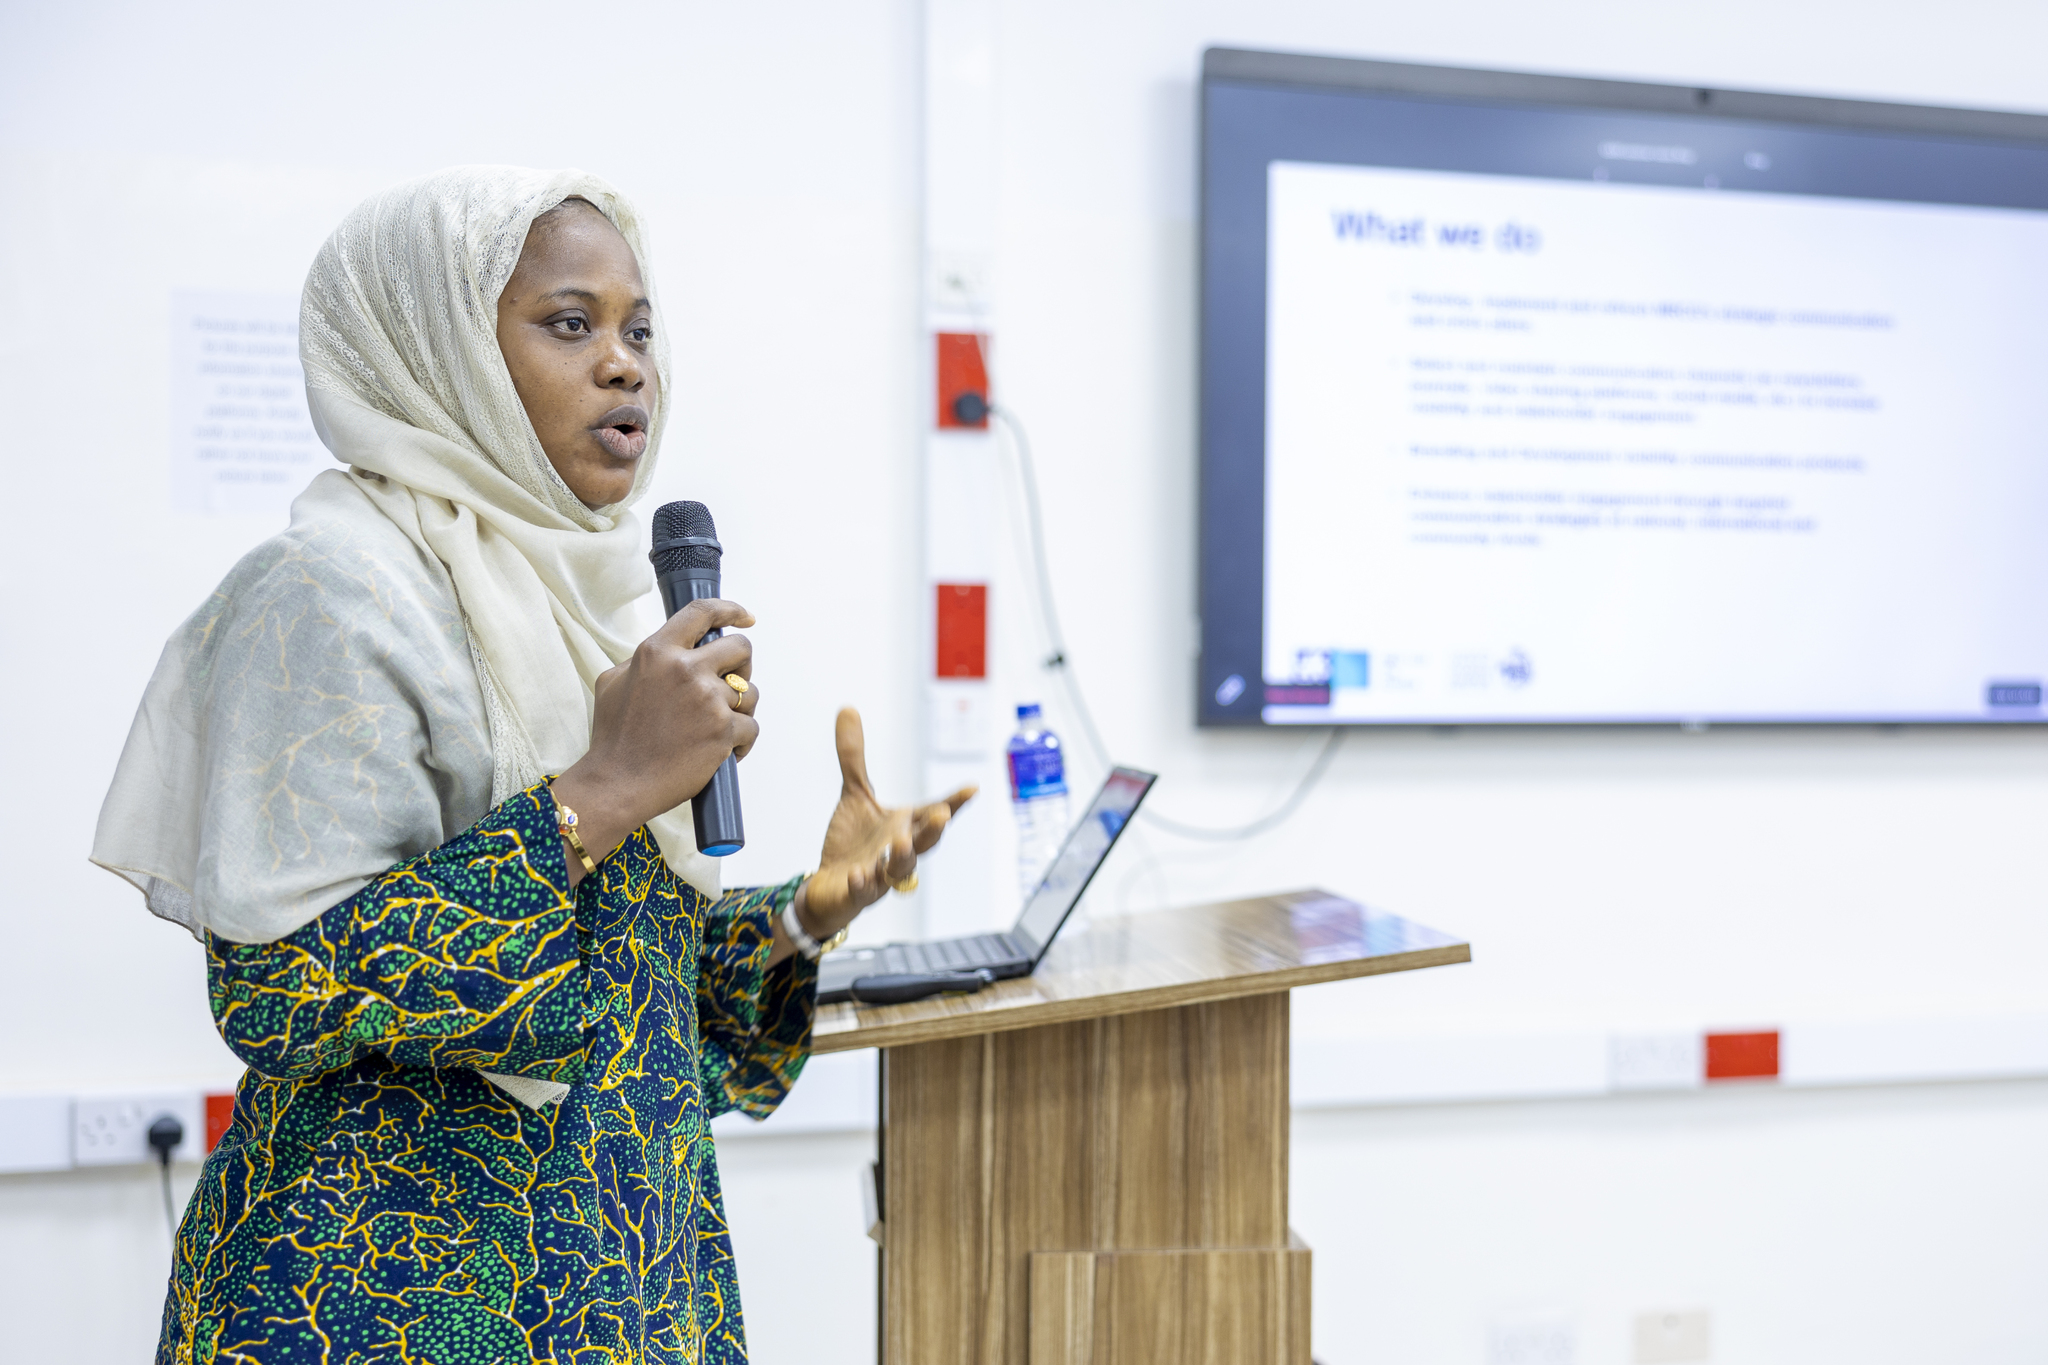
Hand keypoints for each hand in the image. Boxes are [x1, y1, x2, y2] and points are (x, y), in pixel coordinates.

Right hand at [550, 598, 760, 880]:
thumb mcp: (613, 682)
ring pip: (750, 693)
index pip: (703, 613)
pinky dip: (742, 742)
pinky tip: (724, 752)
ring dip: (740, 710)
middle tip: (730, 686)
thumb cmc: (614, 737)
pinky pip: (751, 727)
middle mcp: (686, 669)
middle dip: (742, 666)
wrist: (618, 783)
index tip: (745, 618)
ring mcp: (708, 699)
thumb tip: (673, 652)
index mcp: (658, 652)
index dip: (731, 610)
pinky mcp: (723, 731)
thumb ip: (646, 660)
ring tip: (717, 728)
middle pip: (740, 648)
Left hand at [793, 708, 974, 943]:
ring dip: (901, 857)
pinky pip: (864, 891)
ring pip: (900, 870)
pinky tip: (857, 874)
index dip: (955, 803)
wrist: (832, 887)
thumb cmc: (854, 843)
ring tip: (898, 842)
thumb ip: (854, 755)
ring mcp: (882, 875)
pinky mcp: (858, 893)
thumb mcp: (854, 794)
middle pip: (925, 843)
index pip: (934, 813)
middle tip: (941, 815)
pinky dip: (863, 884)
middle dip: (934, 830)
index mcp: (906, 826)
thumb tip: (847, 707)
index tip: (973, 788)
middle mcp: (900, 851)